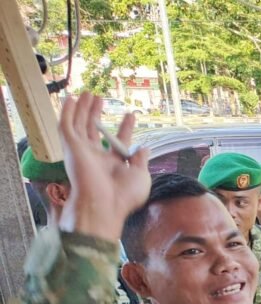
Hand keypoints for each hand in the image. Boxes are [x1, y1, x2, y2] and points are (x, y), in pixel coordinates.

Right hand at [57, 93, 149, 240]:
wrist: (104, 204)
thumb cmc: (124, 195)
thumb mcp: (140, 175)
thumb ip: (141, 160)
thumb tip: (145, 148)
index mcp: (113, 164)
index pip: (118, 142)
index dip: (125, 128)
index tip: (131, 115)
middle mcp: (96, 157)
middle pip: (95, 130)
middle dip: (97, 114)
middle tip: (100, 99)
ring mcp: (82, 152)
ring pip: (80, 125)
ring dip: (83, 109)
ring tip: (88, 93)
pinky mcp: (70, 148)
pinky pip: (66, 126)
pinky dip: (67, 112)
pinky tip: (70, 99)